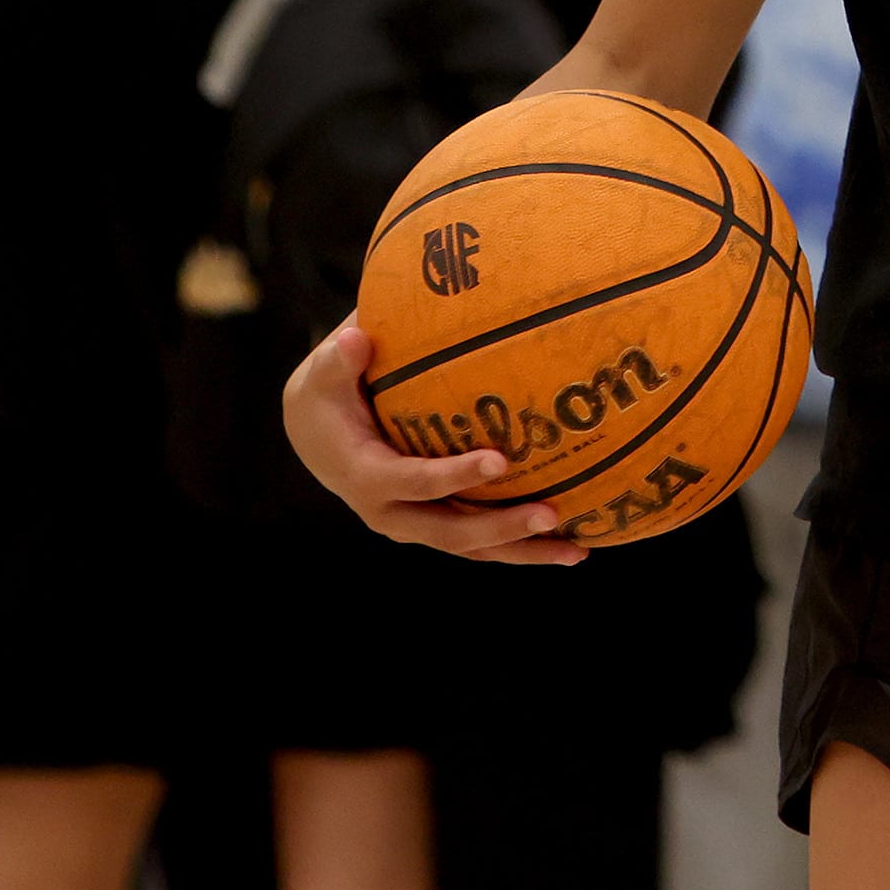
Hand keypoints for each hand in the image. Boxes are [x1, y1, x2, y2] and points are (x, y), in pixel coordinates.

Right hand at [283, 320, 582, 564]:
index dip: (454, 476)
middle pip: (450, 531)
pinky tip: (568, 545)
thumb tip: (357, 339)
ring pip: (471, 548)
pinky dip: (519, 547)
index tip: (499, 461)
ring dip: (522, 551)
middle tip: (551, 514)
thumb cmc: (328, 394)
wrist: (314, 434)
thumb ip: (340, 360)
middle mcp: (390, 513)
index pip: (414, 481)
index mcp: (367, 476)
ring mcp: (414, 525)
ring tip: (576, 551)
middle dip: (501, 527)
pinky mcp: (433, 525)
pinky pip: (479, 543)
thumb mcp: (325, 374)